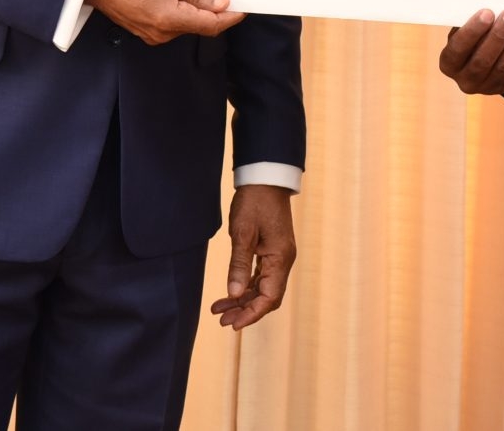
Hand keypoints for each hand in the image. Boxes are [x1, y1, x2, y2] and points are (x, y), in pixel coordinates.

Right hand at [86, 0, 245, 44]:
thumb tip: (220, 3)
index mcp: (169, 19)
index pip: (210, 25)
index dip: (230, 17)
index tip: (244, 7)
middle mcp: (162, 33)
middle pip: (200, 26)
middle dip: (216, 11)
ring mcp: (152, 34)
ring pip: (187, 25)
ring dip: (199, 10)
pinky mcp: (146, 30)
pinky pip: (173, 24)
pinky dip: (184, 12)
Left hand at [211, 184, 295, 329]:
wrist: (265, 178)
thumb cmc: (254, 201)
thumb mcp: (242, 233)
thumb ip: (238, 264)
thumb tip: (233, 294)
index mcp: (280, 258)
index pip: (269, 297)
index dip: (251, 313)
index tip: (233, 325)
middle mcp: (283, 260)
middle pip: (267, 296)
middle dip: (245, 311)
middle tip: (222, 321)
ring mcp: (279, 256)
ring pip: (263, 287)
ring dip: (243, 300)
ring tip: (220, 310)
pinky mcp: (272, 250)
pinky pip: (261, 276)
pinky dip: (245, 286)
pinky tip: (229, 293)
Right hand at [437, 8, 503, 94]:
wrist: (488, 53)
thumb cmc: (474, 36)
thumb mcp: (465, 29)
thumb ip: (473, 23)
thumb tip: (490, 7)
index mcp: (449, 64)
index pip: (458, 50)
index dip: (472, 32)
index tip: (487, 13)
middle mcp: (466, 81)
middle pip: (483, 61)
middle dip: (499, 35)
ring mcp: (489, 88)